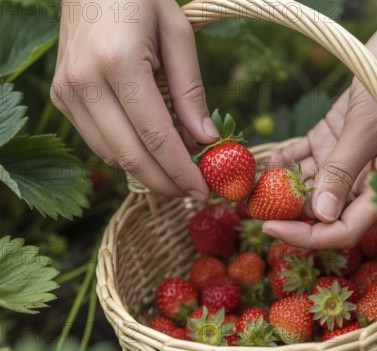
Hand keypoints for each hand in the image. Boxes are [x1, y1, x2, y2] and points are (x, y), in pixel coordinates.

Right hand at [52, 0, 216, 198]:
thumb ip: (190, 90)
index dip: (181, 170)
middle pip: (129, 156)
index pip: (155, 136)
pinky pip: (97, 141)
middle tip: (194, 193)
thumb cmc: (140, 0)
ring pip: (110, 155)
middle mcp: (85, 82)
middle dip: (166, 183)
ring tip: (178, 174)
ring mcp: (66, 92)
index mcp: (119, 63)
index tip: (204, 190)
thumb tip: (204, 140)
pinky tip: (151, 153)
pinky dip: (126, 154)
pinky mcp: (60, 97)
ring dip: (147, 173)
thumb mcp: (178, 35)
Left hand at [262, 22, 376, 248]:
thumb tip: (321, 215)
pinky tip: (263, 162)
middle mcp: (365, 178)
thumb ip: (343, 171)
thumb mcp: (366, 129)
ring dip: (280, 186)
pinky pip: (306, 156)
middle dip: (288, 212)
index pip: (345, 228)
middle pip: (324, 210)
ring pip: (310, 184)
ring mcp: (348, 157)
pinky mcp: (334, 137)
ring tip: (247, 187)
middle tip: (251, 208)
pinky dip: (285, 159)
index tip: (273, 229)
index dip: (310, 236)